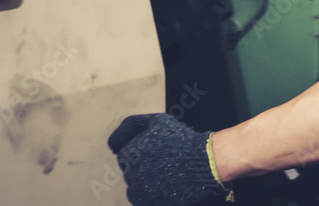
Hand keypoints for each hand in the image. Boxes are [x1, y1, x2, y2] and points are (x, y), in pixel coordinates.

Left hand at [108, 113, 231, 205]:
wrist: (206, 163)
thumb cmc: (183, 141)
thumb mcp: (157, 122)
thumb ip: (131, 126)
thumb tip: (112, 143)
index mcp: (129, 153)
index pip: (125, 155)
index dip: (143, 152)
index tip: (158, 152)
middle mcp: (130, 173)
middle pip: (130, 172)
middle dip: (144, 167)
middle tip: (165, 163)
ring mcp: (140, 191)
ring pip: (136, 188)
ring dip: (147, 182)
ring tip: (168, 175)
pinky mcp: (149, 203)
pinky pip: (144, 200)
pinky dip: (153, 194)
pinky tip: (168, 186)